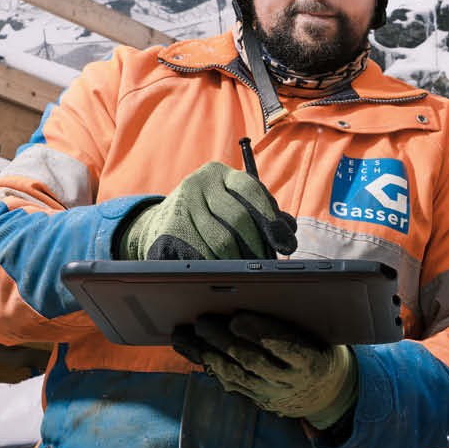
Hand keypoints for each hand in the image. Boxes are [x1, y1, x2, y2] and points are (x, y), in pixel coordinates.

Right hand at [116, 161, 297, 260]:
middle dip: (257, 246)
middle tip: (266, 265)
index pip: (252, 189)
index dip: (272, 218)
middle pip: (238, 217)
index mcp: (222, 173)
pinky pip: (200, 253)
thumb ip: (261, 211)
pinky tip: (223, 273)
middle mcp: (200, 182)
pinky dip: (215, 266)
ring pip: (220, 240)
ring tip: (248, 273)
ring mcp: (182, 203)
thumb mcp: (231, 203)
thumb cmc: (208, 214)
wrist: (158, 222)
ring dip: (238, 261)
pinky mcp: (169, 226)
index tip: (286, 245)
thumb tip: (290, 231)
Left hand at [172, 312, 357, 429]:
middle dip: (222, 339)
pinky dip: (208, 366)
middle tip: (202, 320)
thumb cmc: (320, 347)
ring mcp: (270, 394)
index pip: (284, 345)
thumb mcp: (321, 332)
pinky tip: (193, 349)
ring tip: (185, 334)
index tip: (237, 318)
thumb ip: (298, 315)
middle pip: (251, 359)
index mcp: (311, 360)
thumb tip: (264, 289)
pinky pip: (229, 384)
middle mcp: (289, 381)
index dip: (259, 332)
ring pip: (234, 374)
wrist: (326, 391)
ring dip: (207, 352)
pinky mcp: (256, 400)